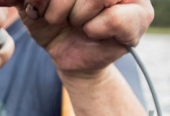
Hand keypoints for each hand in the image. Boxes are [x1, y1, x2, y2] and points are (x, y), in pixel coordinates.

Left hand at [3, 0, 152, 75]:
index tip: (39, 6)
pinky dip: (94, 29)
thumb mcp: (29, 2)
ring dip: (76, 17)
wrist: (65, 56)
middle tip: (59, 17)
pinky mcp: (140, 15)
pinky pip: (113, 18)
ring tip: (77, 24)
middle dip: (58, 4)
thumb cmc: (50, 23)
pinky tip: (92, 32)